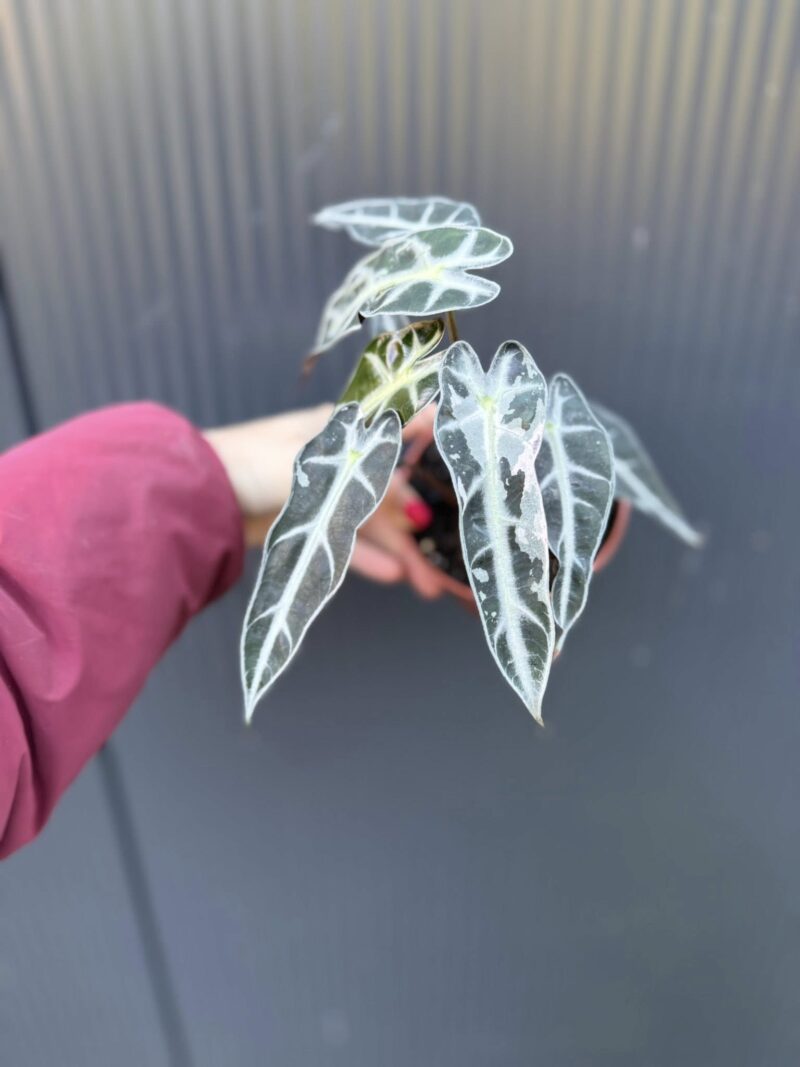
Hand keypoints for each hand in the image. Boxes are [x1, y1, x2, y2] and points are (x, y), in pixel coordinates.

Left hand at [203, 405, 444, 597]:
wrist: (196, 494)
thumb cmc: (255, 463)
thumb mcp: (322, 468)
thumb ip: (373, 483)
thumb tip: (417, 505)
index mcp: (341, 428)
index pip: (398, 429)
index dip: (432, 441)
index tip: (469, 454)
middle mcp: (337, 458)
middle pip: (388, 492)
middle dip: (418, 524)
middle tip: (447, 555)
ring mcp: (320, 493)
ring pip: (369, 523)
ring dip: (399, 552)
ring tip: (427, 585)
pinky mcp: (303, 523)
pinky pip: (343, 543)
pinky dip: (366, 558)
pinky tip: (392, 576)